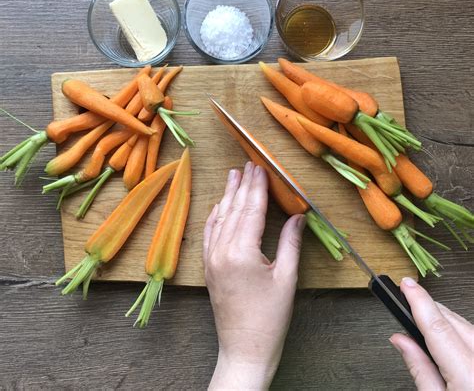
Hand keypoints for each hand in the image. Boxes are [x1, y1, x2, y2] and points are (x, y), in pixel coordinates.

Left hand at [203, 162, 305, 389]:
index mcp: (242, 252)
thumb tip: (300, 216)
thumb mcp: (287, 279)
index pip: (252, 210)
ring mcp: (211, 258)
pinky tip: (219, 205)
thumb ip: (291, 243)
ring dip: (228, 195)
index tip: (261, 168)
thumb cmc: (270, 318)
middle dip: (243, 185)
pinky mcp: (208, 267)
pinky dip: (215, 216)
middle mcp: (222, 251)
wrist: (244, 349)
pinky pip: (209, 234)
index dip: (258, 187)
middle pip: (234, 209)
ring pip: (220, 218)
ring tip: (233, 175)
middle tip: (248, 164)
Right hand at [390, 277, 473, 390]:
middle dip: (430, 309)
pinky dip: (463, 333)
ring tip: (426, 321)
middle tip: (408, 300)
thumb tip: (401, 341)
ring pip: (470, 328)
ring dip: (446, 320)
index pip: (439, 329)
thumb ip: (419, 370)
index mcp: (470, 379)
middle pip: (456, 324)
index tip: (407, 285)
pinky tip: (451, 337)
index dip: (420, 302)